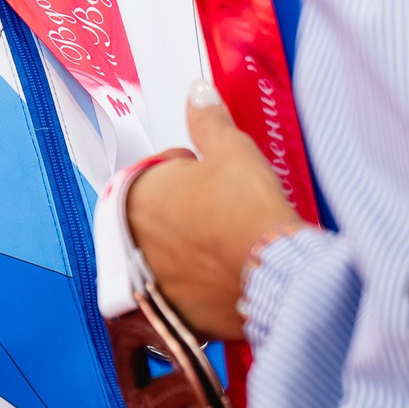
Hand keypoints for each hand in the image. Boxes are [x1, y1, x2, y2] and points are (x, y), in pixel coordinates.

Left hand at [126, 87, 308, 339]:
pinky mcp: (174, 315)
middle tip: (220, 208)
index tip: (206, 176)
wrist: (276, 272)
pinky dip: (198, 286)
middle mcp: (133, 242)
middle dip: (183, 211)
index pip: (150, 177)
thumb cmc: (247, 210)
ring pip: (165, 257)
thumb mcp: (231, 150)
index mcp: (136, 197)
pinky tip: (226, 274)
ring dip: (187, 248)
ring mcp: (151, 283)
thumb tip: (198, 92)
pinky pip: (180, 294)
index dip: (182, 172)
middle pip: (155, 217)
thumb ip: (207, 120)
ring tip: (225, 242)